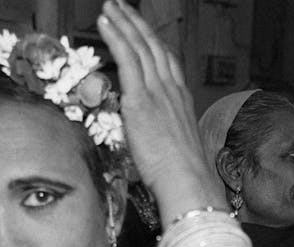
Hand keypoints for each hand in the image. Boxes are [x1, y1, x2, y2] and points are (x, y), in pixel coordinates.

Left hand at [97, 1, 224, 219]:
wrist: (187, 181)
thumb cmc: (182, 175)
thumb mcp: (175, 147)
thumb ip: (162, 134)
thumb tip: (150, 138)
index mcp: (180, 99)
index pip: (165, 61)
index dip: (152, 42)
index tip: (141, 30)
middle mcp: (171, 89)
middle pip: (152, 46)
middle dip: (135, 23)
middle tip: (121, 6)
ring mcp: (157, 91)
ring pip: (139, 46)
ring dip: (123, 22)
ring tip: (110, 6)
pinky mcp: (140, 99)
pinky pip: (127, 58)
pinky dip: (116, 36)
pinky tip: (106, 23)